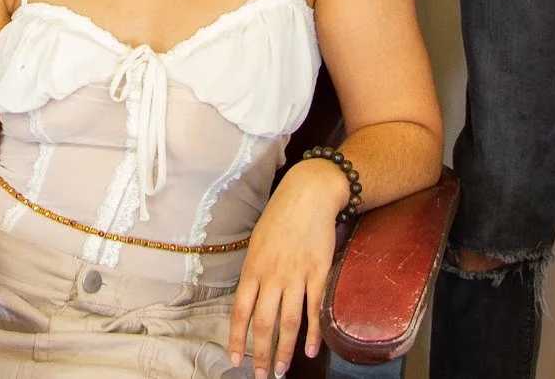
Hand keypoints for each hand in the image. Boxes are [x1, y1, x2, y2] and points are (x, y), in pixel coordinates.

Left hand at [227, 158, 344, 376]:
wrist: (308, 194)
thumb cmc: (279, 217)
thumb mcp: (257, 242)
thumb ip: (254, 273)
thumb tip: (250, 301)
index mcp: (253, 268)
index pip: (240, 311)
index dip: (236, 338)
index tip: (235, 359)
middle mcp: (272, 275)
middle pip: (264, 323)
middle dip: (262, 353)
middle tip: (262, 376)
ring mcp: (297, 275)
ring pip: (289, 321)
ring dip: (284, 350)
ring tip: (282, 370)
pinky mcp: (319, 272)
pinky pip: (315, 308)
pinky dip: (313, 333)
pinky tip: (309, 350)